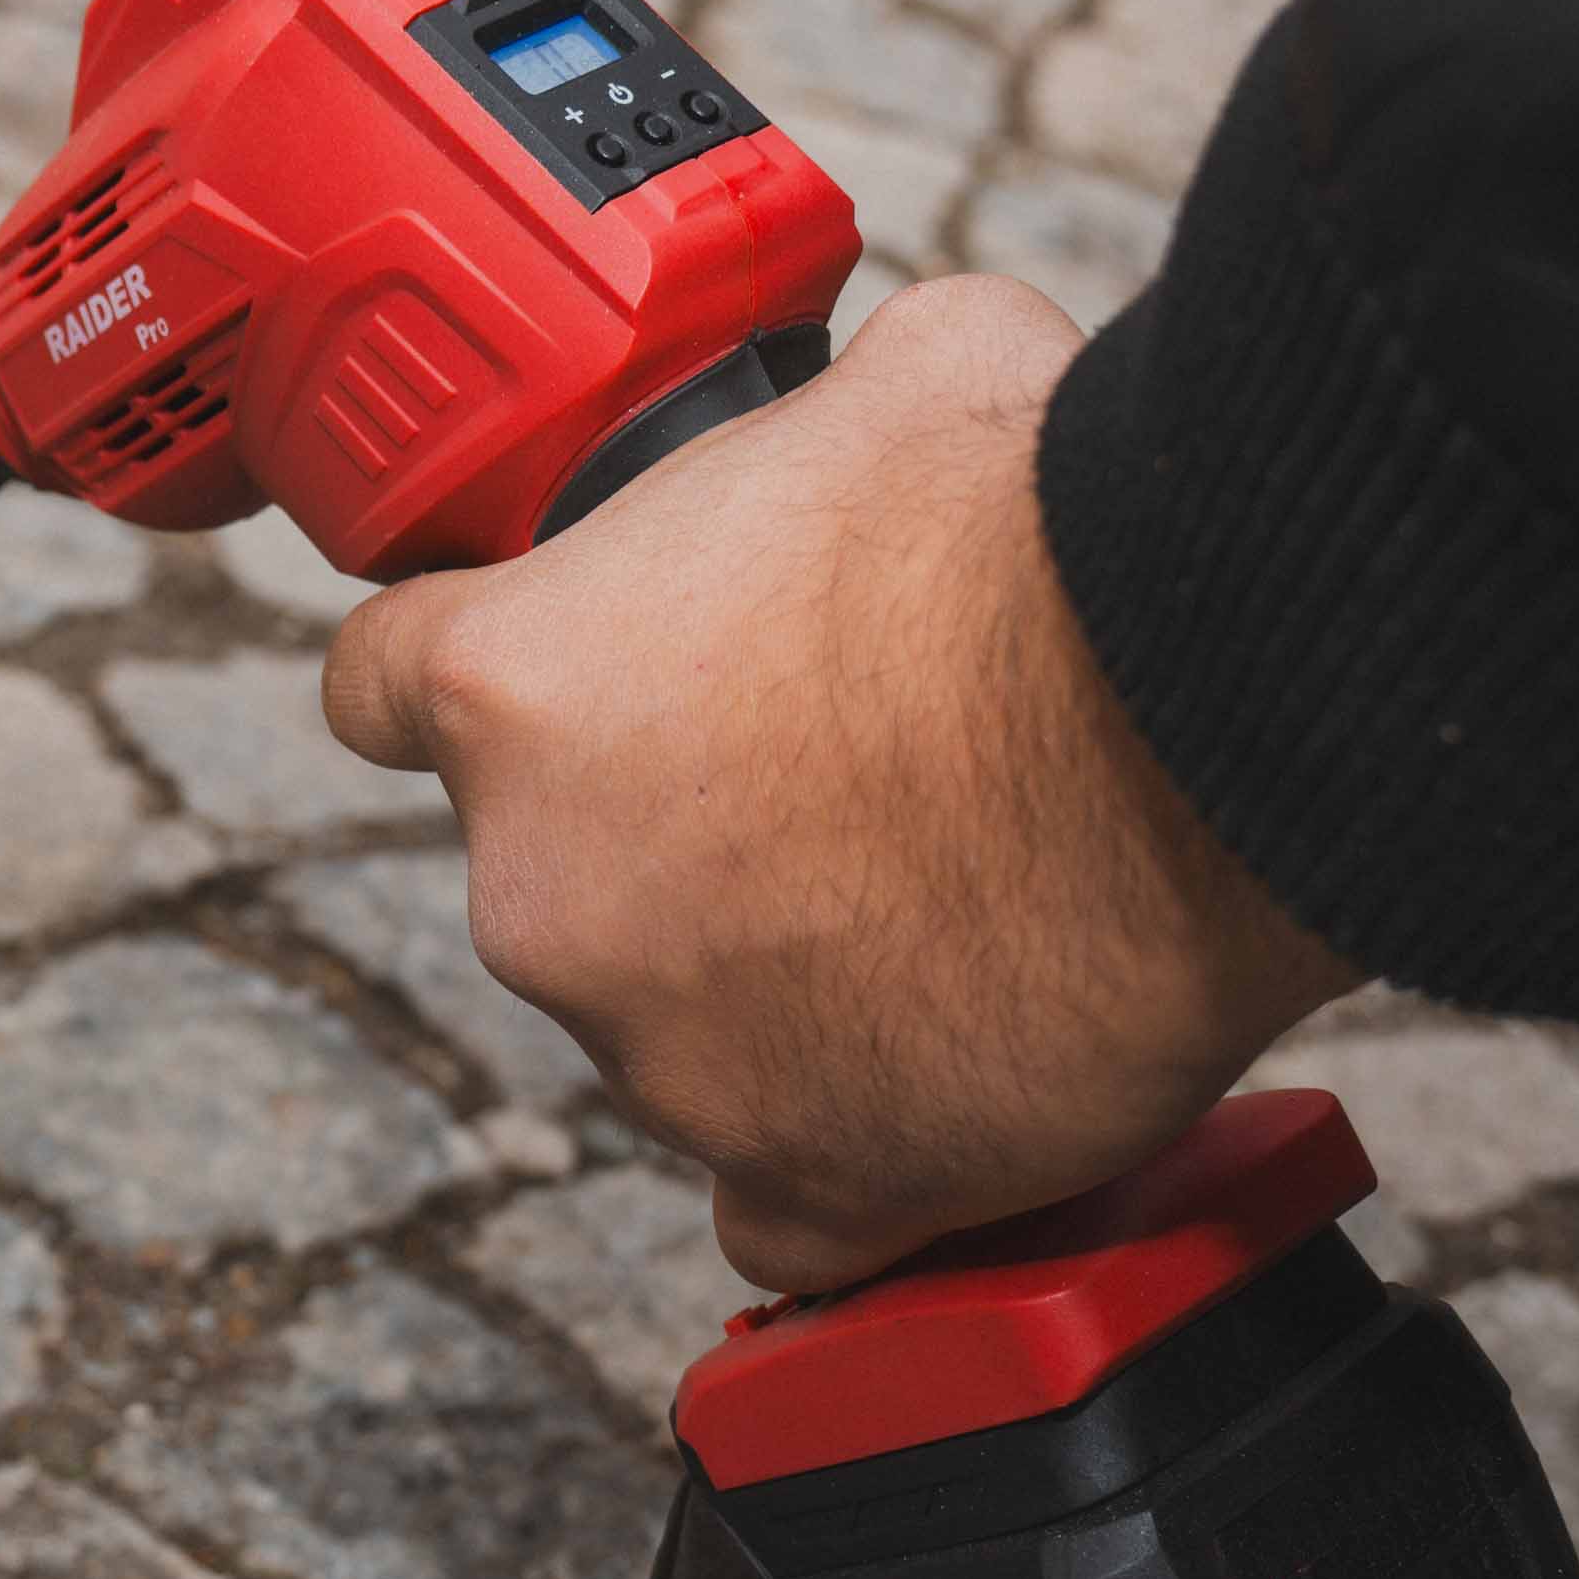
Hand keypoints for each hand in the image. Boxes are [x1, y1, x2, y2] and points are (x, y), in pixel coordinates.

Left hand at [321, 277, 1356, 1293]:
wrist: (1197, 714)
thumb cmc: (1031, 531)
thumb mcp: (898, 375)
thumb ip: (810, 428)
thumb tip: (873, 418)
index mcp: (508, 686)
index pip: (380, 690)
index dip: (482, 673)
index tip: (566, 683)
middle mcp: (538, 891)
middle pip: (553, 867)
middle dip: (667, 830)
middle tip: (836, 779)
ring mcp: (659, 1058)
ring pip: (673, 1024)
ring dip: (770, 978)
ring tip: (945, 899)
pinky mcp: (805, 1184)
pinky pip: (784, 1203)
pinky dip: (849, 1154)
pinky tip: (929, 1082)